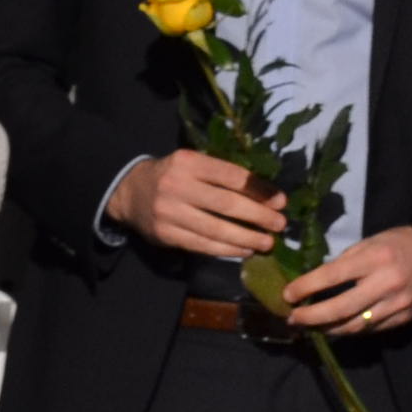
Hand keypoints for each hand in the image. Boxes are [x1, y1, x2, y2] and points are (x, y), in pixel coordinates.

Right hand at [110, 149, 286, 261]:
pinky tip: (244, 250)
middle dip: (258, 216)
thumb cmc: (173, 175)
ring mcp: (169, 211)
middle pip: (226, 203)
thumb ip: (222, 174)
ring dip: (246, 237)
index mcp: (189, 161)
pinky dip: (227, 249)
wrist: (130, 192)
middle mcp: (178, 185)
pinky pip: (202, 244)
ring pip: (216, 228)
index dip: (259, 190)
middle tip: (280, 224)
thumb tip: (267, 194)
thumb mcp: (193, 163)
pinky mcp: (165, 234)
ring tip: (267, 242)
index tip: (281, 201)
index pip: (231, 176)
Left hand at [279, 225, 411, 333]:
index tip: (288, 295)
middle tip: (293, 318)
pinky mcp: (404, 318)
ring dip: (328, 329)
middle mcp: (385, 284)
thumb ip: (346, 261)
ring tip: (310, 327)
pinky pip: (371, 330)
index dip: (306, 287)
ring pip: (354, 325)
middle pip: (340, 309)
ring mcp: (396, 305)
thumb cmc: (402, 242)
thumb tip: (318, 280)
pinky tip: (336, 328)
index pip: (332, 276)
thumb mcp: (372, 241)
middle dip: (312, 316)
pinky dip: (351, 330)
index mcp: (375, 259)